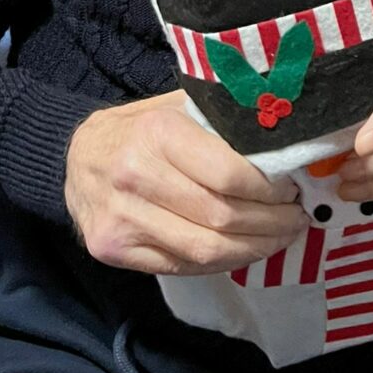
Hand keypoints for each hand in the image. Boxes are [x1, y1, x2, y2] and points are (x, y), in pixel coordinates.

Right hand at [65, 90, 306, 276]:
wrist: (75, 156)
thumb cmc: (141, 127)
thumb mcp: (180, 106)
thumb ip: (225, 121)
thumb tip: (287, 141)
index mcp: (158, 133)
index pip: (228, 175)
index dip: (270, 190)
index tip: (293, 190)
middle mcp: (135, 176)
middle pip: (221, 217)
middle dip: (271, 224)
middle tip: (297, 218)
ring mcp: (121, 218)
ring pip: (205, 250)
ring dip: (254, 249)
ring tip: (281, 237)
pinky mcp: (112, 249)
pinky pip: (183, 266)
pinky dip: (223, 262)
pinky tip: (245, 250)